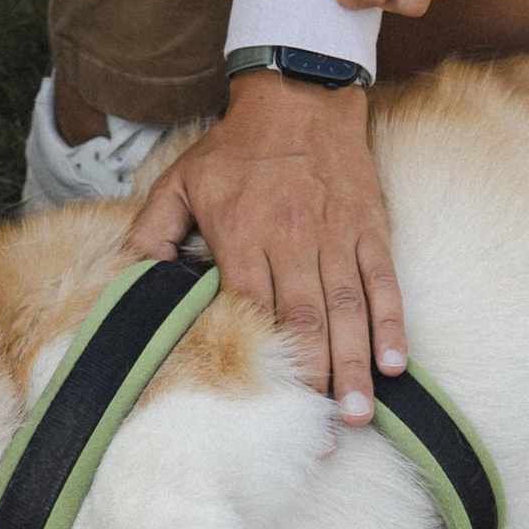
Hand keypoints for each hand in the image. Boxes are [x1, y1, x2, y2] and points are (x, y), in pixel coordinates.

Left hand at [128, 76, 403, 424]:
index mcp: (241, 233)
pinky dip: (391, 323)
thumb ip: (152, 232)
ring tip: (357, 415)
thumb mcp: (180, 180)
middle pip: (305, 320)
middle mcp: (291, 237)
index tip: (266, 407)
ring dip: (355, 365)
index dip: (262, 360)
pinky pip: (383, 281)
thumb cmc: (236, 146)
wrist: (299, 94)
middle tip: (324, 435)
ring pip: (347, 309)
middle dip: (315, 381)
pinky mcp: (369, 226)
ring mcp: (336, 233)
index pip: (253, 307)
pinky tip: (396, 365)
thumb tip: (132, 282)